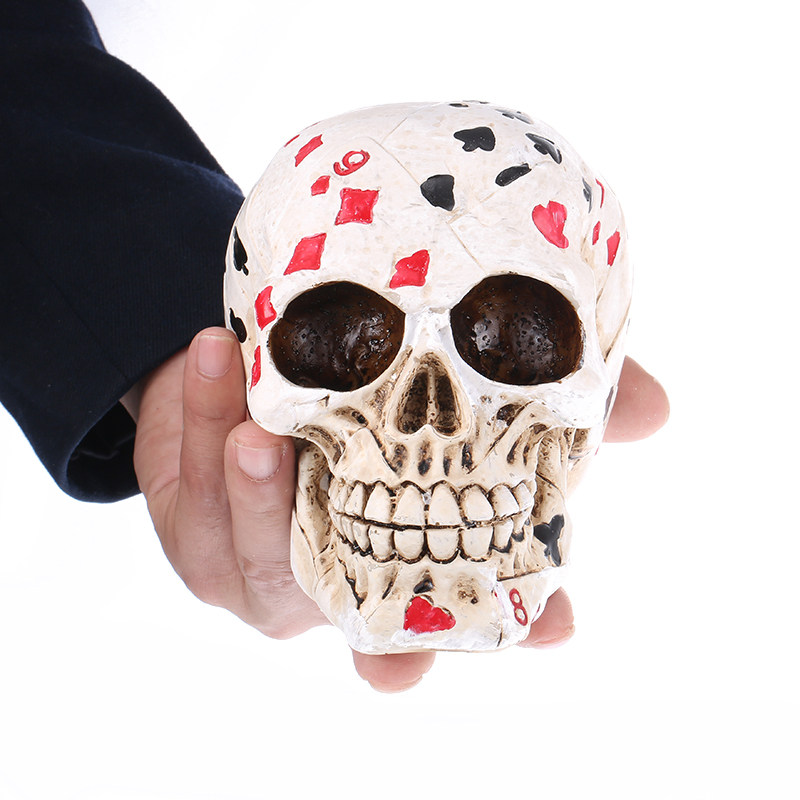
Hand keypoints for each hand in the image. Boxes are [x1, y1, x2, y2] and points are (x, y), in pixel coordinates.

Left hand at [128, 327, 667, 691]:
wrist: (259, 372)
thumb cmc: (373, 399)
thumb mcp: (460, 392)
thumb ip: (547, 402)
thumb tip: (657, 409)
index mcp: (405, 563)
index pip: (469, 611)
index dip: (512, 629)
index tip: (555, 625)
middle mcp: (337, 583)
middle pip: (353, 614)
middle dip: (349, 588)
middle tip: (359, 536)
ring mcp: (259, 566)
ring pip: (255, 549)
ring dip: (255, 487)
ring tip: (258, 423)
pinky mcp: (194, 531)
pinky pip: (189, 492)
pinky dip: (197, 422)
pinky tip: (211, 359)